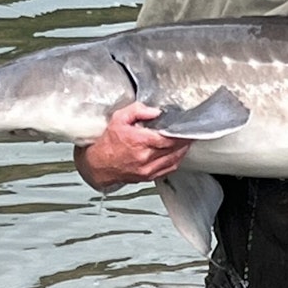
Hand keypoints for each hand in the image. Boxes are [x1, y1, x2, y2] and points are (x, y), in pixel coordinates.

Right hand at [72, 102, 192, 190]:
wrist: (98, 165)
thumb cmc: (108, 142)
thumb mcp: (119, 118)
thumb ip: (138, 110)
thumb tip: (156, 111)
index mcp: (139, 140)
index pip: (168, 137)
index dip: (180, 132)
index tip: (186, 126)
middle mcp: (144, 156)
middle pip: (174, 148)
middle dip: (184, 139)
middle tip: (189, 131)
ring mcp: (147, 169)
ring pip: (174, 159)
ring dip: (183, 149)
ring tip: (186, 140)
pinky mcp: (148, 176)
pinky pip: (169, 168)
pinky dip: (177, 160)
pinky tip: (178, 153)